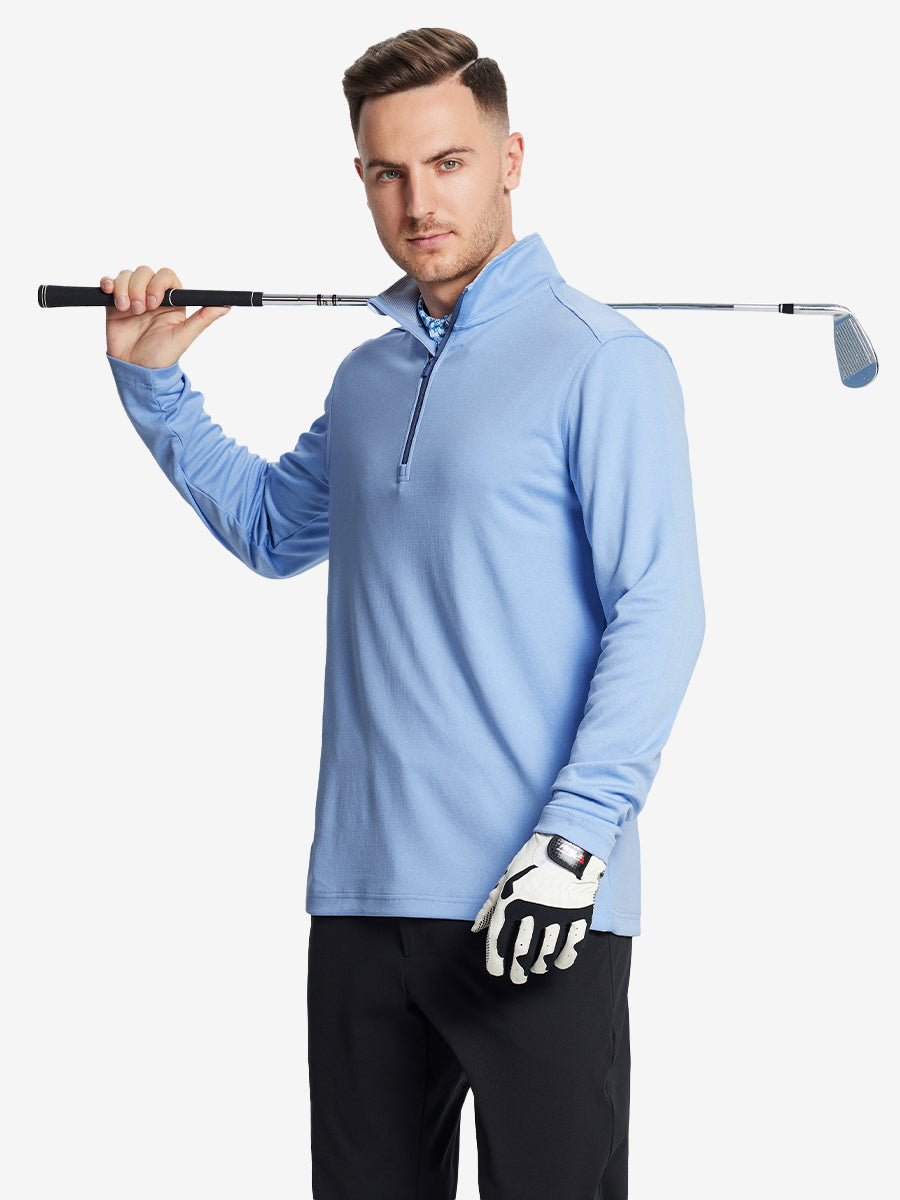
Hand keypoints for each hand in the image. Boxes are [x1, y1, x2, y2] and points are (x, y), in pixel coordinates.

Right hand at [102, 265, 229, 368]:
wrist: (137, 370)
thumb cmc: (162, 356)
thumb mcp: (184, 337)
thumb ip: (203, 318)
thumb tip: (226, 305)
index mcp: (171, 300)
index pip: (166, 276)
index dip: (159, 283)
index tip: (155, 301)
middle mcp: (152, 295)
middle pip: (144, 272)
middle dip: (140, 287)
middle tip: (140, 310)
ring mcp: (132, 298)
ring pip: (126, 276)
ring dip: (124, 288)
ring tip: (126, 310)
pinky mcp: (114, 303)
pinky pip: (109, 283)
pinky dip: (108, 284)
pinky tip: (110, 294)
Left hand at [471, 833, 604, 984]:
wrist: (567, 843)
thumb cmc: (533, 860)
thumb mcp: (507, 877)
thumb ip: (491, 904)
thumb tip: (475, 926)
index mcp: (512, 901)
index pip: (499, 940)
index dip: (496, 961)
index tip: (496, 971)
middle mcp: (533, 911)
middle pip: (522, 952)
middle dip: (518, 970)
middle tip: (518, 977)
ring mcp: (558, 914)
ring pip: (546, 953)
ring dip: (540, 966)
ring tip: (537, 969)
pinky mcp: (579, 914)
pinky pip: (572, 946)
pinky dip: (565, 959)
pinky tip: (559, 963)